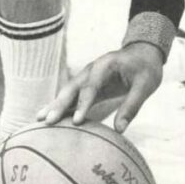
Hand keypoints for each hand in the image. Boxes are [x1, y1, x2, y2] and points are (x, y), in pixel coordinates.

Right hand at [38, 43, 163, 132]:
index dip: (83, 103)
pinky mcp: (87, 85)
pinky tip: (47, 117)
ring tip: (39, 120)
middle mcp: (92, 69)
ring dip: (55, 104)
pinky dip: (60, 106)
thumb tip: (120, 130)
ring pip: (68, 91)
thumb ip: (132, 105)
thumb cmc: (146, 69)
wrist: (143, 53)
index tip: (77, 121)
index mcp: (106, 65)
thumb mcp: (145, 85)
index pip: (92, 85)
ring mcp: (87, 76)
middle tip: (47, 121)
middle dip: (59, 103)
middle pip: (73, 87)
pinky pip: (72, 96)